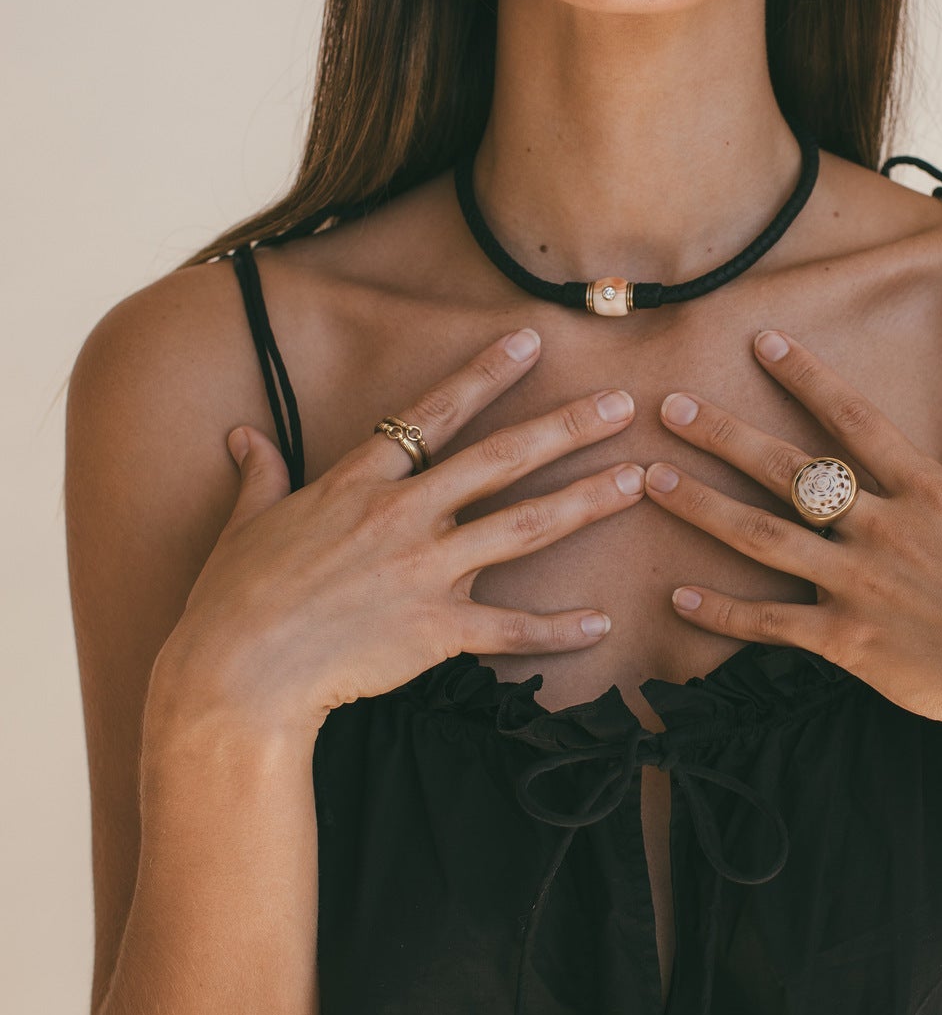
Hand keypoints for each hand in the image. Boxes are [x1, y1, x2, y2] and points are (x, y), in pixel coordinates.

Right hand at [155, 328, 646, 736]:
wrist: (236, 673)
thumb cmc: (231, 601)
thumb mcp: (243, 525)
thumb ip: (258, 475)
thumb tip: (242, 436)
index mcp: (355, 483)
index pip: (430, 414)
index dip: (483, 375)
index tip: (529, 341)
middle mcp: (401, 515)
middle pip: (499, 459)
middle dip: (565, 427)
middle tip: (621, 404)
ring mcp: (423, 571)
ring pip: (523, 527)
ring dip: (585, 501)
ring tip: (636, 480)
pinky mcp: (435, 630)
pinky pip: (512, 628)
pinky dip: (559, 629)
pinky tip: (601, 623)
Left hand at [642, 327, 941, 767]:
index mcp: (932, 495)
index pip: (856, 421)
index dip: (807, 377)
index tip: (763, 342)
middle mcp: (885, 530)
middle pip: (788, 471)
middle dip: (724, 435)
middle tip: (671, 407)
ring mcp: (860, 585)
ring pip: (762, 536)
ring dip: (701, 506)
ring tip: (650, 479)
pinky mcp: (848, 642)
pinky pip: (770, 624)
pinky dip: (722, 612)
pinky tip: (678, 598)